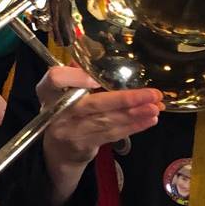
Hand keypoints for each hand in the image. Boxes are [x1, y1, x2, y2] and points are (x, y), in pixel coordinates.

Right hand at [36, 67, 162, 204]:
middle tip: (151, 94)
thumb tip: (96, 55)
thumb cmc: (64, 110)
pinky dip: (133, 126)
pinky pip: (112, 134)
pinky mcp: (85, 145)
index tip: (94, 77)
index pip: (55, 79)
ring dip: (135, 114)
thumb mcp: (63, 90)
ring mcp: (71, 131)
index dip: (74, 77)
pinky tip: (149, 119)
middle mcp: (57, 112)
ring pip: (107, 121)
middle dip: (125, 99)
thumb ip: (76, 73)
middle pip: (93, 104)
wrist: (58, 150)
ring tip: (156, 106)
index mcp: (48, 91)